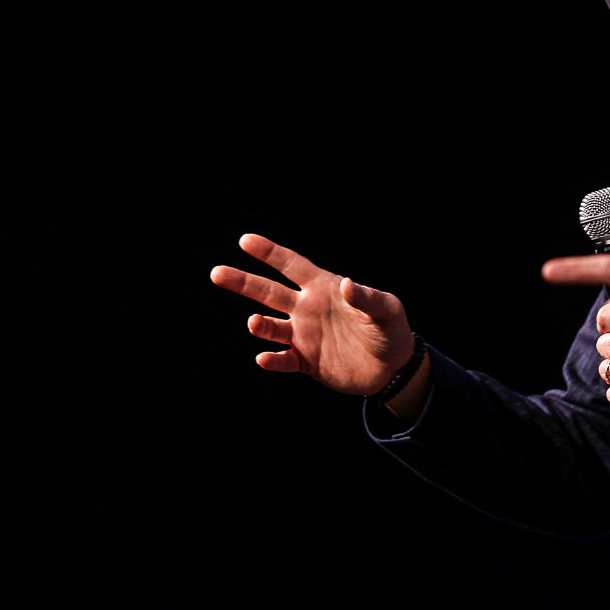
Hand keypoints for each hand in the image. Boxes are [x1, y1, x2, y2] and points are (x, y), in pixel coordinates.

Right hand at [210, 233, 414, 394]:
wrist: (393, 368)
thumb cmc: (392, 330)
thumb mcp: (387, 310)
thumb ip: (366, 298)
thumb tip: (347, 284)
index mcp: (324, 288)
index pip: (292, 265)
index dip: (270, 253)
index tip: (245, 241)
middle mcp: (308, 309)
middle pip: (268, 292)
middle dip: (243, 282)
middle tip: (217, 272)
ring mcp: (304, 335)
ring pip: (270, 326)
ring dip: (259, 324)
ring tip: (253, 322)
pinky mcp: (306, 361)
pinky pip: (283, 360)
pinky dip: (272, 360)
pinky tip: (264, 358)